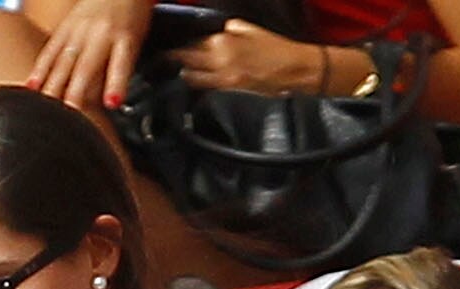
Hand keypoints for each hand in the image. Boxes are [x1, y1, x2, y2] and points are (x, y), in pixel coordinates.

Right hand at [27, 0, 153, 111]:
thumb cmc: (129, 18)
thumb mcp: (135, 42)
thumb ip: (119, 69)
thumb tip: (103, 101)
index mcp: (125, 37)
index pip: (121, 63)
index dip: (116, 84)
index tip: (112, 103)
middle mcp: (100, 33)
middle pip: (85, 67)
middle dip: (74, 93)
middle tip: (68, 115)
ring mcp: (79, 30)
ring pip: (64, 62)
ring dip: (53, 86)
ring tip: (43, 108)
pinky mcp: (64, 28)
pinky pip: (50, 51)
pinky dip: (39, 70)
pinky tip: (31, 86)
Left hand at [167, 19, 321, 95]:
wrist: (294, 69)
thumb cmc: (277, 48)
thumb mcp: (251, 29)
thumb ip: (230, 29)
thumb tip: (215, 29)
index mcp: (225, 39)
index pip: (193, 40)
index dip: (181, 43)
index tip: (172, 45)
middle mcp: (220, 57)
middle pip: (186, 57)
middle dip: (174, 58)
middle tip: (165, 58)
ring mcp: (222, 75)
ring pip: (190, 74)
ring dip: (182, 71)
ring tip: (177, 69)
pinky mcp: (227, 88)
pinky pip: (202, 86)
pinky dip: (194, 81)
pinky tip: (191, 80)